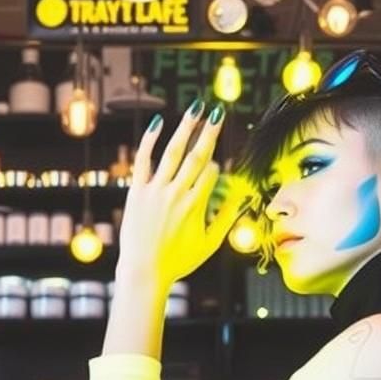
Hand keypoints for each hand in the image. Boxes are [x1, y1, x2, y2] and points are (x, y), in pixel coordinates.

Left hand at [116, 100, 250, 291]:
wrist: (144, 271)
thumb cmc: (178, 262)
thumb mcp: (209, 245)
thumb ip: (227, 220)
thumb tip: (244, 200)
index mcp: (196, 205)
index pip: (211, 172)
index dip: (215, 166)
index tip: (214, 169)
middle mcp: (177, 194)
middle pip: (197, 155)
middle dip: (209, 132)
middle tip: (218, 112)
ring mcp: (155, 191)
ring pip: (173, 151)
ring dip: (186, 127)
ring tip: (196, 108)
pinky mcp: (136, 191)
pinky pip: (144, 159)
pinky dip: (150, 140)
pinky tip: (159, 122)